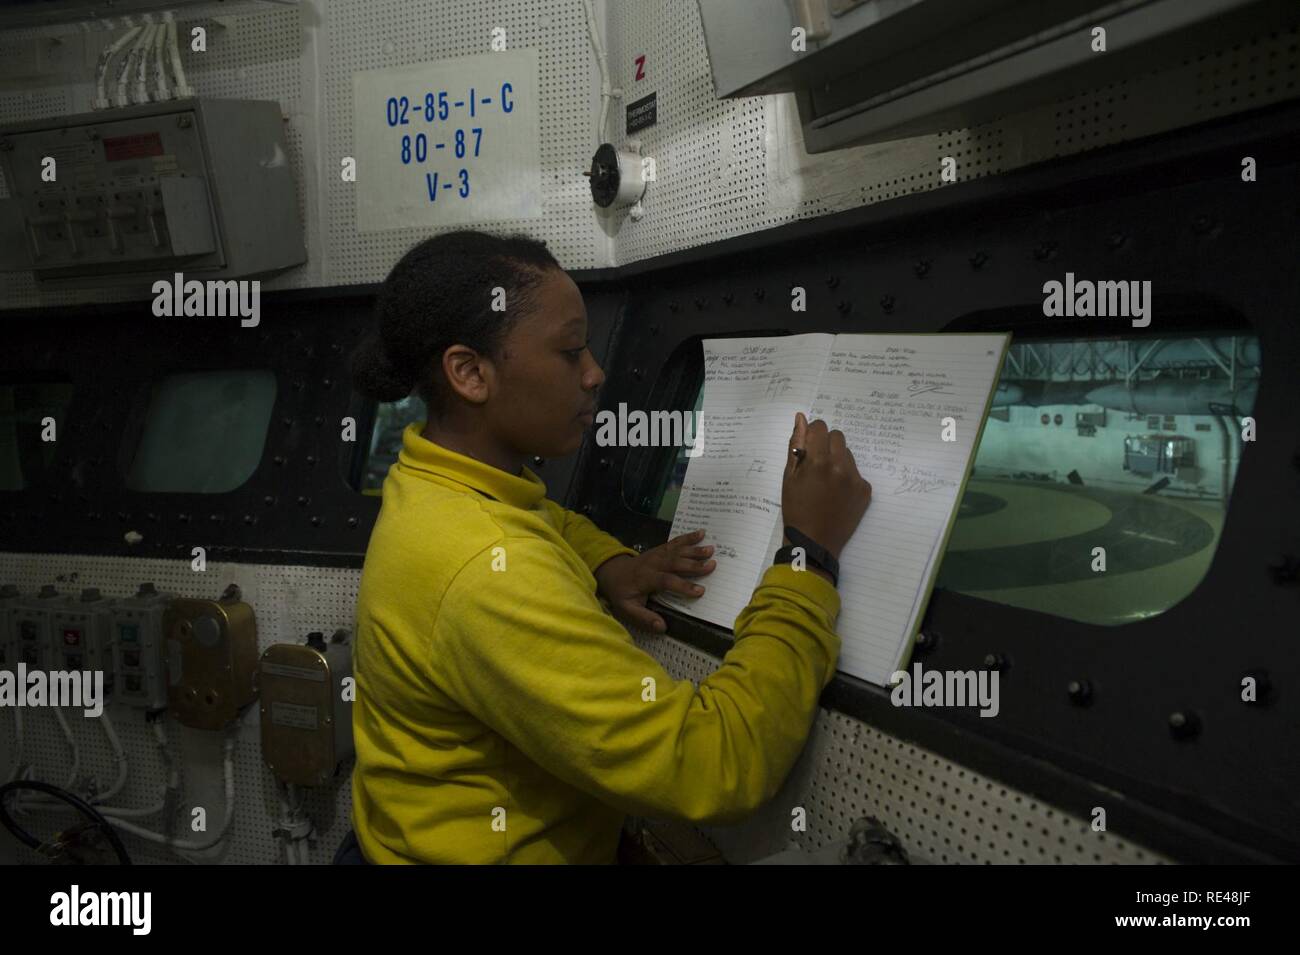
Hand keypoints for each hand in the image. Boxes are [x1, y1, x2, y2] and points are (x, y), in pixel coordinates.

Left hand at [593, 529, 715, 632]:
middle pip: (675, 563)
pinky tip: (701, 533)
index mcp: (646, 579)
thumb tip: (662, 627)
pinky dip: (688, 537)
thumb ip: (644, 618)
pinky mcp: (661, 549)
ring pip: (677, 551)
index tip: (700, 591)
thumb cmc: (622, 593)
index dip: (683, 586)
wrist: (613, 572)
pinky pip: (675, 542)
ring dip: (694, 550)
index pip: (666, 581)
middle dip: (694, 565)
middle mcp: (653, 564)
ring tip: (711, 549)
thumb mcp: (627, 609)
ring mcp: (657, 554)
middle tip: (712, 566)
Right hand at [781, 412, 871, 560]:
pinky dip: (846, 477)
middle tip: (817, 464)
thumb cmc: (795, 509)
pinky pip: (856, 472)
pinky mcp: (865, 490)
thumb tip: (801, 418)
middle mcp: (840, 466)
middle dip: (826, 444)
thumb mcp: (789, 477)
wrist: (813, 542)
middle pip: (837, 436)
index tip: (808, 448)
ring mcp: (855, 479)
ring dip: (837, 460)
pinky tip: (837, 494)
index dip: (812, 435)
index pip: (820, 428)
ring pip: (848, 454)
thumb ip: (795, 445)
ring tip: (826, 482)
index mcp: (818, 462)